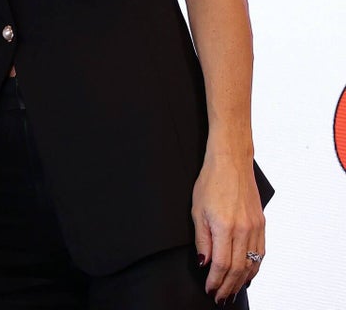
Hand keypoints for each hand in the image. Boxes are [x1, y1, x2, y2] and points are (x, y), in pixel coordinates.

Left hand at [192, 155, 264, 302]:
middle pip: (239, 268)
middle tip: (221, 297)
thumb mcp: (197, 210)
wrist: (231, 163)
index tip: (209, 289)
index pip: (222, 264)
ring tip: (233, 291)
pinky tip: (247, 274)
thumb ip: (202, 240)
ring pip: (252, 263)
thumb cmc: (210, 182)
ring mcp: (256, 227)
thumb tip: (205, 263)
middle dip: (229, 286)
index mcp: (225, 226)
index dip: (216, 280)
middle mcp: (244, 229)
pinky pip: (261, 252)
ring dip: (242, 281)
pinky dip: (254, 267)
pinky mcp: (262, 224)